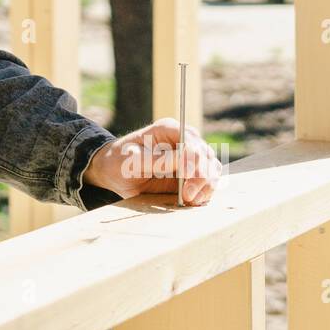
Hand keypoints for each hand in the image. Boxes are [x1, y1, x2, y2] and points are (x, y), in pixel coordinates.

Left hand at [84, 118, 221, 205]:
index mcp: (168, 129)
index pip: (190, 140)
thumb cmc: (121, 161)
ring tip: (191, 200)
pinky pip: (209, 181)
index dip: (192, 158)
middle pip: (205, 155)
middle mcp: (184, 139)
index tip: (185, 175)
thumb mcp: (131, 160)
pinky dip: (206, 192)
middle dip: (200, 176)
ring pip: (212, 168)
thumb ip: (155, 160)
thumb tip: (181, 160)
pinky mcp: (193, 173)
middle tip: (187, 195)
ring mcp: (191, 156)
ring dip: (206, 186)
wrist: (117, 172)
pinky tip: (194, 201)